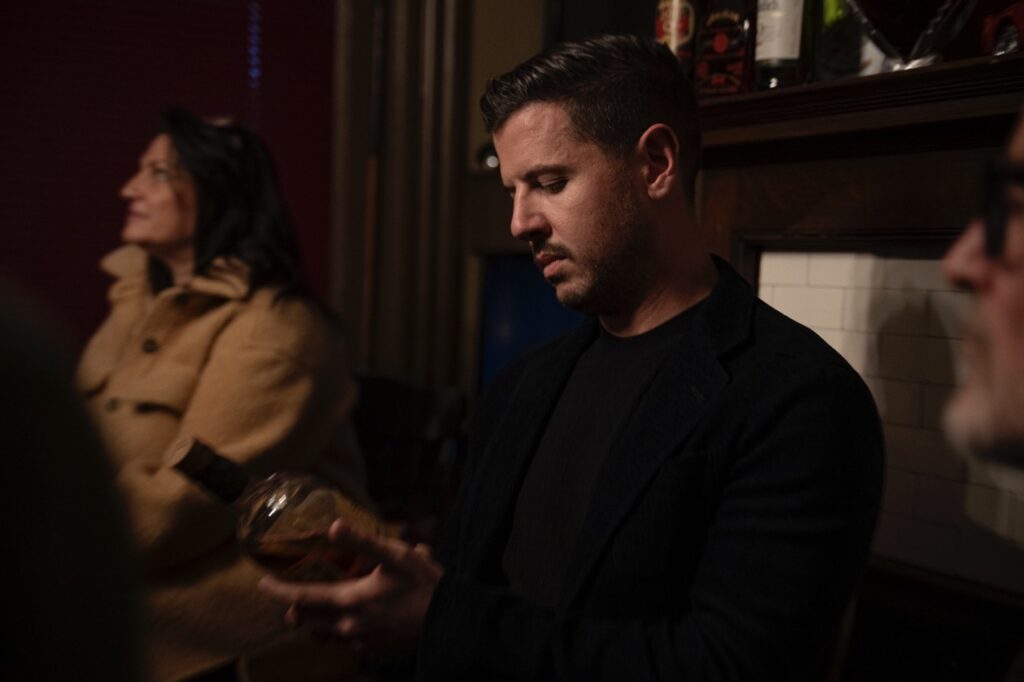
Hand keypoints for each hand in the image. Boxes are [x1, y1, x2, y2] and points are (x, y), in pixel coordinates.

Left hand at [258, 518, 442, 651]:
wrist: (449, 619)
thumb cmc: (423, 585)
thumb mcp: (394, 554)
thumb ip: (361, 541)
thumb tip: (331, 526)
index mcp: (350, 602)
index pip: (302, 598)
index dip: (279, 591)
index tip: (261, 583)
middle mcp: (350, 625)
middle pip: (309, 620)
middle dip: (294, 607)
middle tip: (286, 593)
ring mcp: (363, 639)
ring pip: (325, 633)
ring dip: (314, 620)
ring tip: (311, 606)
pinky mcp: (376, 644)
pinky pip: (345, 640)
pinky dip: (336, 629)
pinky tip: (347, 617)